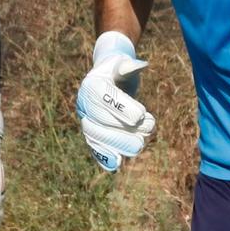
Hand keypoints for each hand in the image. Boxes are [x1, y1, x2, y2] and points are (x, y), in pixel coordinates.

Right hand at [76, 31, 154, 171]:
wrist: (109, 80)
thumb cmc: (119, 70)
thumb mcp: (123, 65)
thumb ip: (130, 66)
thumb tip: (142, 65)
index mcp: (91, 84)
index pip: (103, 99)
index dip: (122, 108)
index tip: (141, 115)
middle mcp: (84, 104)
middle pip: (99, 121)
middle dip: (122, 130)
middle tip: (145, 135)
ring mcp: (86, 120)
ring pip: (97, 137)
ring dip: (118, 144)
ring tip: (139, 146)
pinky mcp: (91, 134)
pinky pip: (94, 147)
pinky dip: (103, 157)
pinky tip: (115, 165)